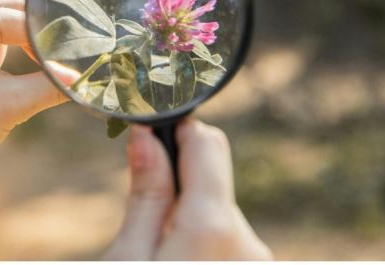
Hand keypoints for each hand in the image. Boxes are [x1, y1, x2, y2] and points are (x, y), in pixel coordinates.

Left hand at [0, 0, 76, 165]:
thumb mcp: (11, 104)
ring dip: (16, 45)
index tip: (79, 62)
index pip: (24, 22)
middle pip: (9, 15)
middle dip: (37, 40)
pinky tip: (3, 72)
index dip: (54, 44)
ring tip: (38, 69)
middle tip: (67, 62)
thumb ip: (51, 85)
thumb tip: (82, 80)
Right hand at [104, 119, 272, 259]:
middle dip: (176, 189)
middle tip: (141, 223)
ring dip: (189, 224)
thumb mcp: (127, 257)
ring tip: (158, 256)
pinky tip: (180, 264)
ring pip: (217, 215)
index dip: (174, 133)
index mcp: (213, 226)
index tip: (146, 138)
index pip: (206, 142)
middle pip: (210, 183)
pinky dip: (204, 247)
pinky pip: (228, 244)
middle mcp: (249, 242)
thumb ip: (145, 196)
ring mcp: (258, 263)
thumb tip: (146, 134)